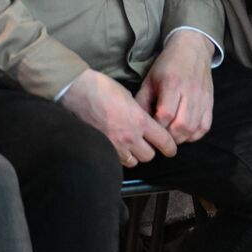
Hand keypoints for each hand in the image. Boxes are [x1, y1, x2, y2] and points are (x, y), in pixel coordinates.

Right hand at [61, 70, 176, 166]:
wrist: (80, 93)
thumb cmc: (105, 90)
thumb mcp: (131, 98)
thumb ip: (140, 114)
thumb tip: (143, 121)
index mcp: (140, 121)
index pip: (163, 141)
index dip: (170, 148)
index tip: (172, 150)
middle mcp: (129, 137)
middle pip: (149, 156)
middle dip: (151, 151)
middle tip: (148, 144)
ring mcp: (114, 145)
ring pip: (133, 161)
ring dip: (135, 156)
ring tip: (132, 147)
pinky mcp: (100, 149)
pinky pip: (115, 161)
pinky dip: (119, 157)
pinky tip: (118, 149)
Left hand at [135, 30, 214, 144]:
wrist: (193, 48)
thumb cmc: (167, 64)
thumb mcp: (149, 79)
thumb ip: (142, 101)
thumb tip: (136, 123)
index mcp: (172, 85)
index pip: (165, 115)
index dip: (156, 127)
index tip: (149, 129)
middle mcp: (190, 92)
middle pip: (181, 125)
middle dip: (168, 137)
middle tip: (159, 137)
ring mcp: (202, 98)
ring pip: (194, 128)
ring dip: (181, 138)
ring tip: (171, 136)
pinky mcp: (210, 101)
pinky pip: (205, 126)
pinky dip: (195, 134)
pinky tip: (185, 133)